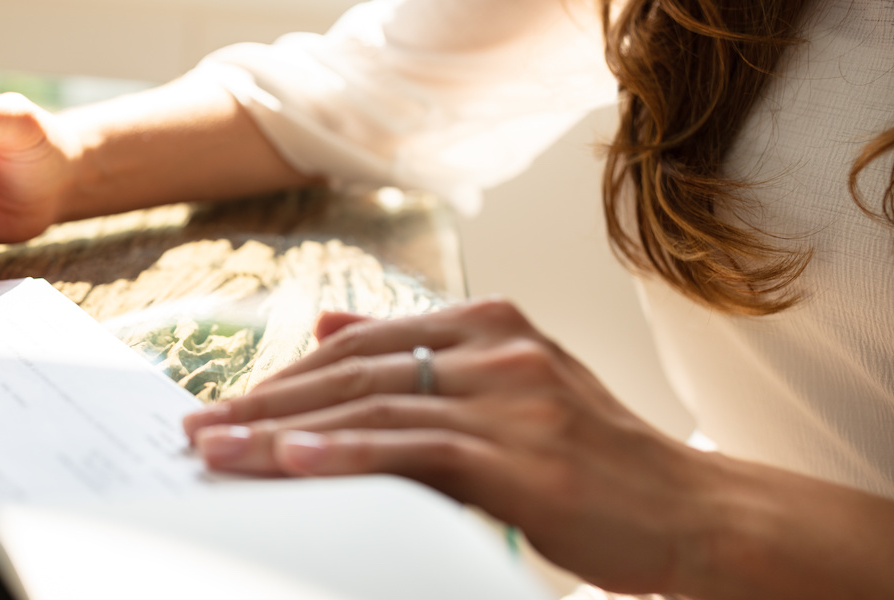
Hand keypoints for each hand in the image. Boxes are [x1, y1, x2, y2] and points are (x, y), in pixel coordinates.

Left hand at [181, 300, 715, 594]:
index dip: (286, 372)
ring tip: (218, 449)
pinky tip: (292, 459)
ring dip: (282, 429)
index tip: (229, 402)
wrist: (693, 510)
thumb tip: (324, 325)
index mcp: (491, 324)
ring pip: (372, 405)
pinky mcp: (521, 454)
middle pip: (353, 369)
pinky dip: (347, 452)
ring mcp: (511, 397)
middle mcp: (498, 348)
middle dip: (267, 400)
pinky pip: (415, 448)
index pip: (362, 341)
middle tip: (199, 427)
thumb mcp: (510, 386)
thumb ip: (420, 353)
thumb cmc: (595, 460)